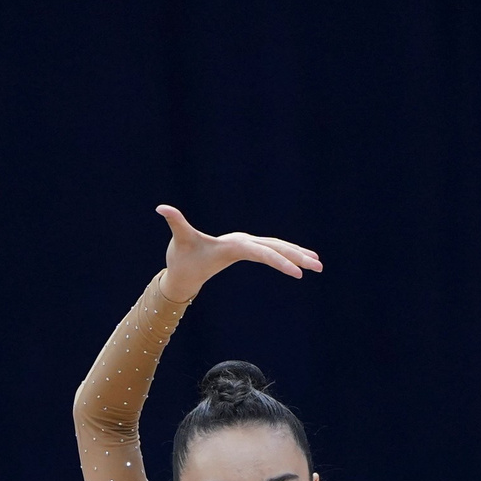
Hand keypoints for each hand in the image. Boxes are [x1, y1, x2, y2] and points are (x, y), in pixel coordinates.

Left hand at [156, 205, 321, 304]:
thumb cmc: (182, 257)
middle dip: (297, 256)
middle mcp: (243, 241)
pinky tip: (302, 262)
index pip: (261, 252)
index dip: (279, 261)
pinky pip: (272, 252)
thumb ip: (176, 222)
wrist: (181, 265)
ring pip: (277, 248)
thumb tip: (161, 207)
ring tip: (319, 265)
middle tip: (318, 266)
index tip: (296, 273)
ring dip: (297, 256)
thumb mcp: (181, 240)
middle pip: (275, 247)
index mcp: (234, 243)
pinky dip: (287, 256)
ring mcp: (247, 244)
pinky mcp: (248, 250)